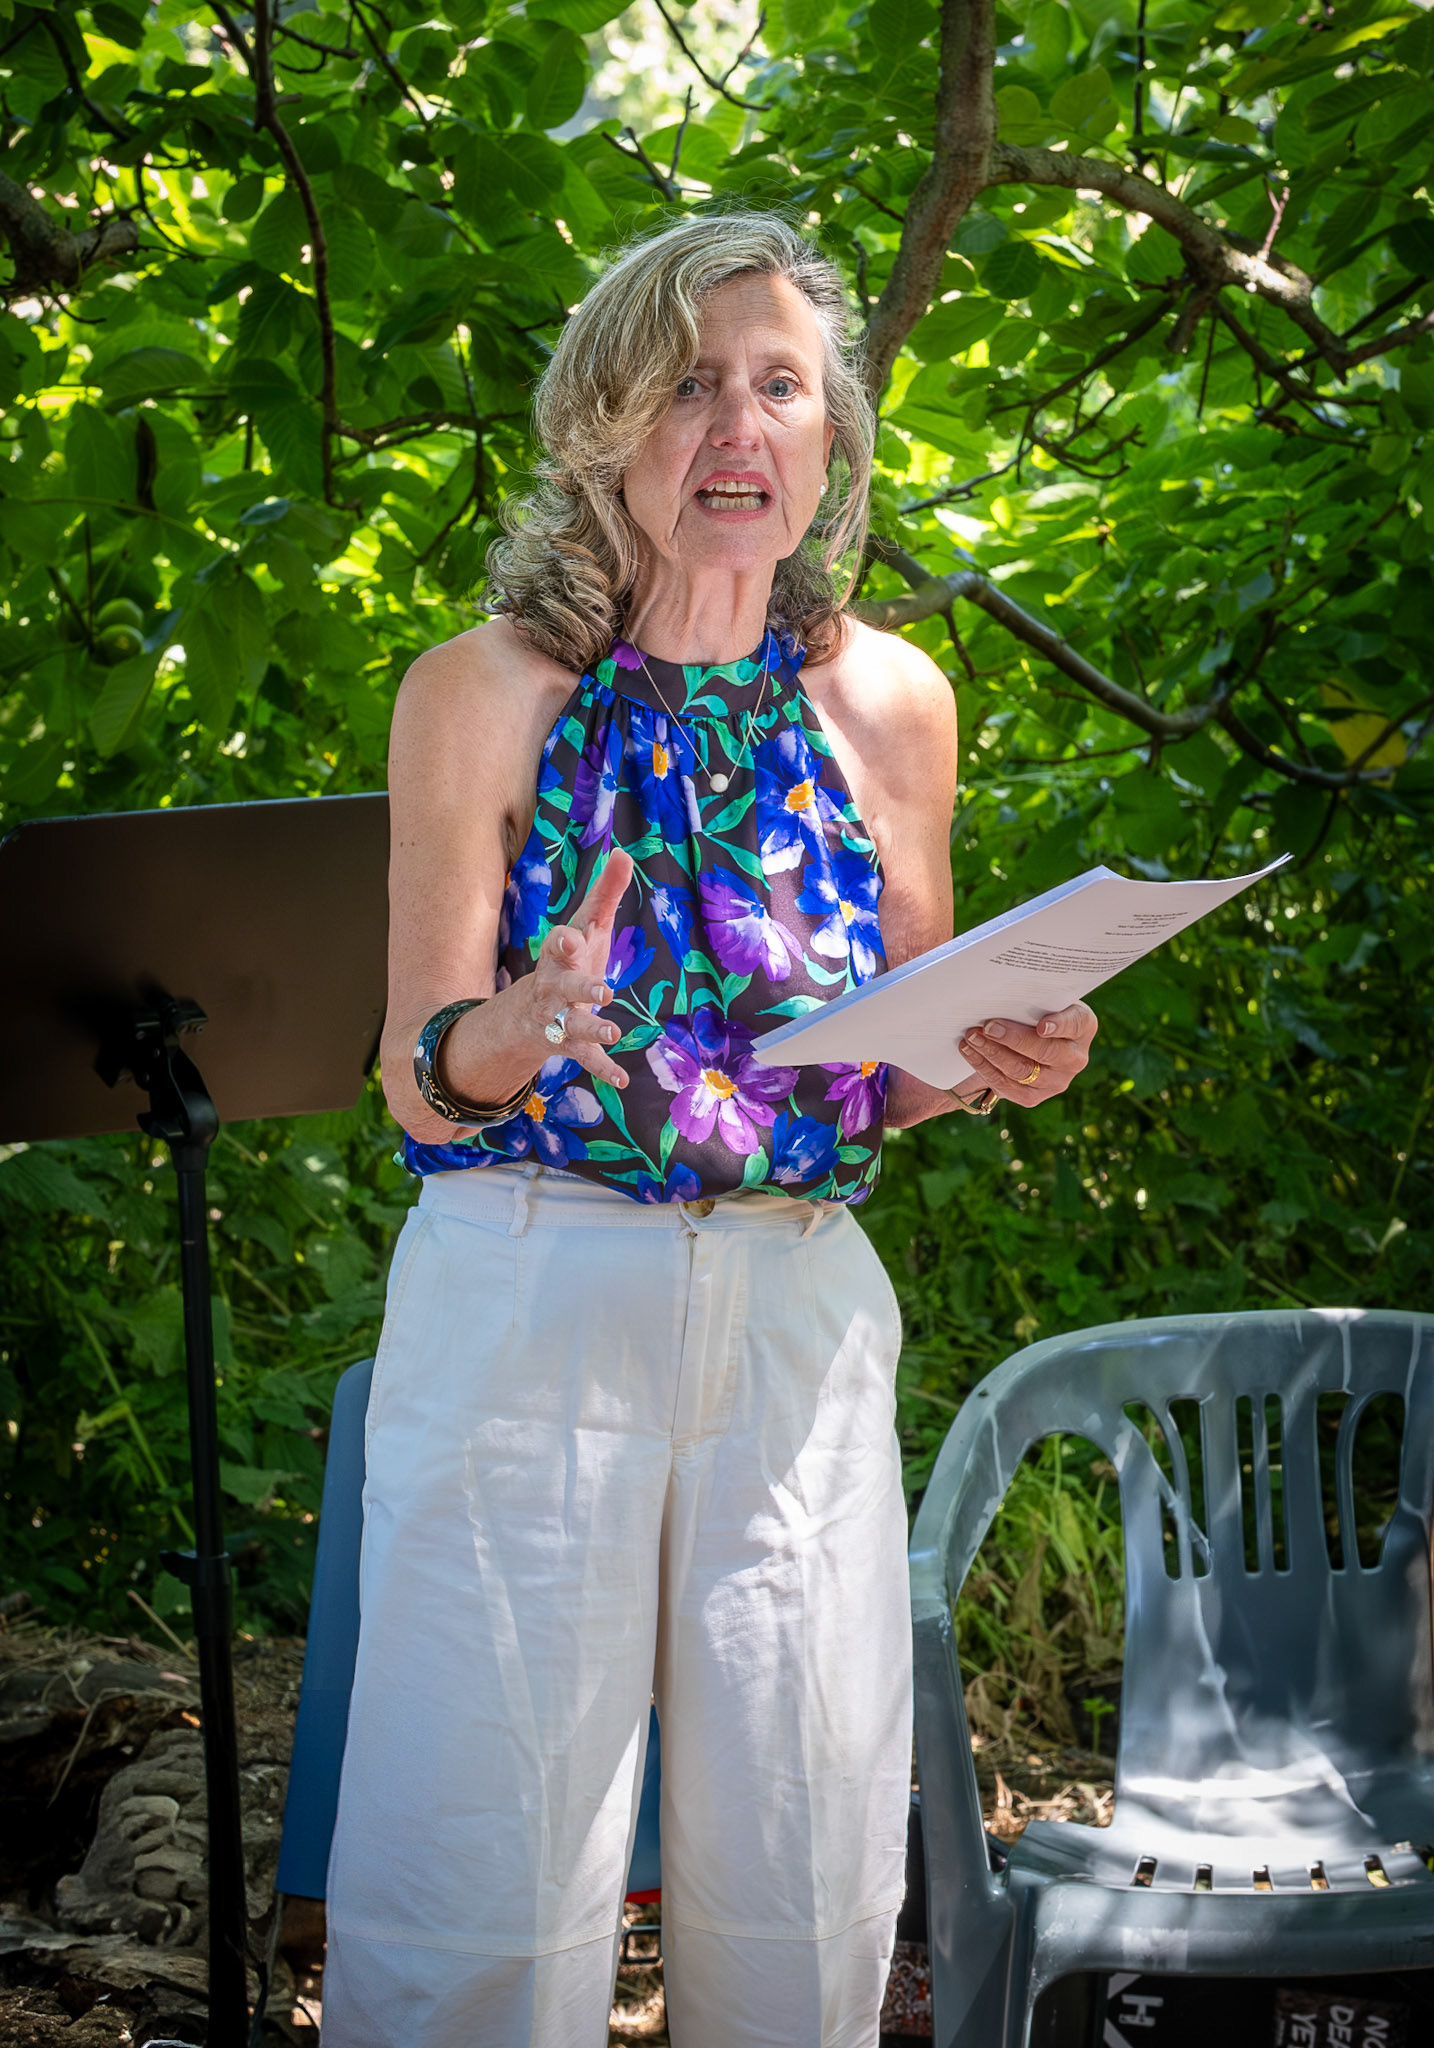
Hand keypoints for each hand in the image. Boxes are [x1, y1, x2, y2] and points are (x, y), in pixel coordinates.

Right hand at [520, 850, 635, 1087]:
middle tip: (603, 991)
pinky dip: (602, 1068)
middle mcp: (553, 986)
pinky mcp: (567, 1044)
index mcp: (559, 954)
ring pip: (571, 1025)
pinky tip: (622, 1080)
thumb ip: (605, 893)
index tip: (573, 939)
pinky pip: (584, 1058)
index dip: (564, 942)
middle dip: (580, 987)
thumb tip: (623, 853)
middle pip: (563, 986)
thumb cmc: (569, 959)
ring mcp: (557, 1017)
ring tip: (614, 1031)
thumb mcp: (586, 926)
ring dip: (592, 1028)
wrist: (530, 1011)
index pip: (558, 944)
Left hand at [957, 1001, 1097, 1108]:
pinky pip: (1007, 1086)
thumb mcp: (1038, 1000)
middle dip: (1013, 1038)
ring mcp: (1057, 1081)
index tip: (1042, 1025)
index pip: (1076, 1023)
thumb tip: (999, 990)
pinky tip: (969, 1052)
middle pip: (1045, 1051)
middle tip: (988, 1026)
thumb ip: (1030, 997)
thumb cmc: (1031, 1012)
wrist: (1021, 1043)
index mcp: (1083, 1026)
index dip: (1060, 1025)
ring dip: (992, 1053)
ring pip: (1022, 1070)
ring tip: (972, 1037)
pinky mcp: (1034, 1097)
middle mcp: (1075, 1058)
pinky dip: (984, 1067)